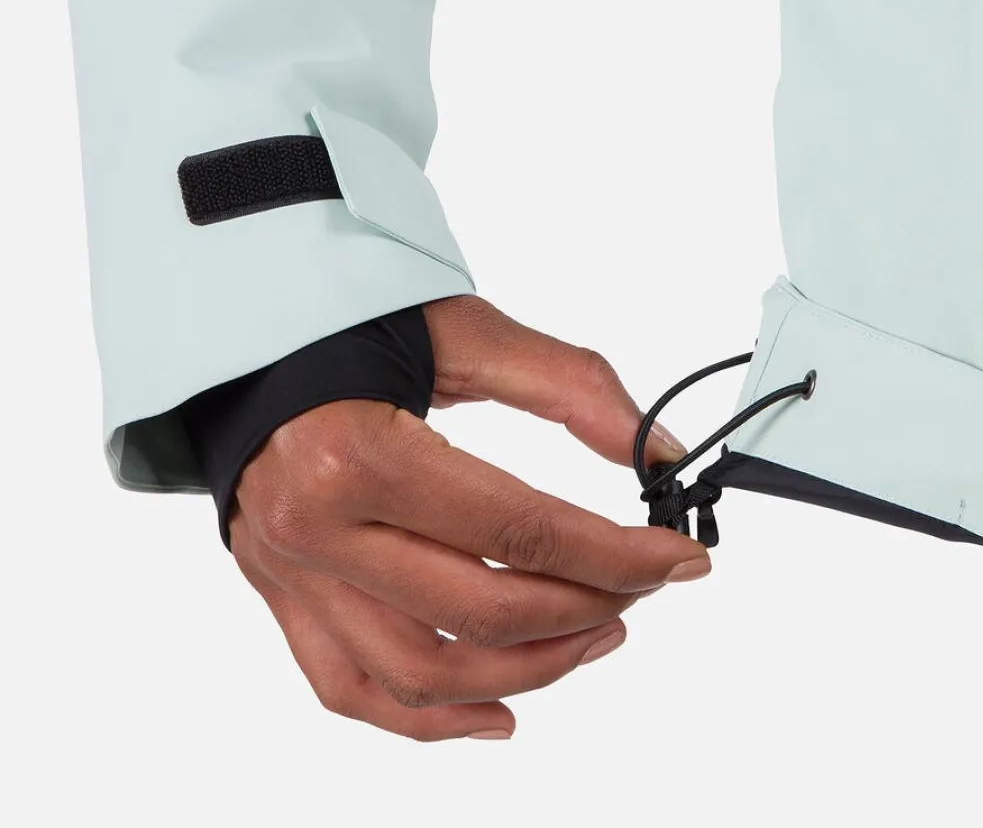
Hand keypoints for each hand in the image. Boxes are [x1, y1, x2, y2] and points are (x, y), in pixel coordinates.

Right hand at [229, 295, 706, 740]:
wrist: (249, 335)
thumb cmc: (352, 317)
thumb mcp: (466, 333)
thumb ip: (569, 385)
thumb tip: (657, 448)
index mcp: (358, 453)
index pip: (518, 530)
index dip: (616, 553)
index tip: (680, 557)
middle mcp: (314, 528)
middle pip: (479, 610)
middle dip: (587, 606)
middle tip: (644, 585)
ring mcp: (289, 574)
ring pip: (421, 673)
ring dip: (528, 670)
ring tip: (597, 636)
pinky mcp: (281, 596)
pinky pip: (353, 689)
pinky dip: (431, 718)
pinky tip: (502, 711)